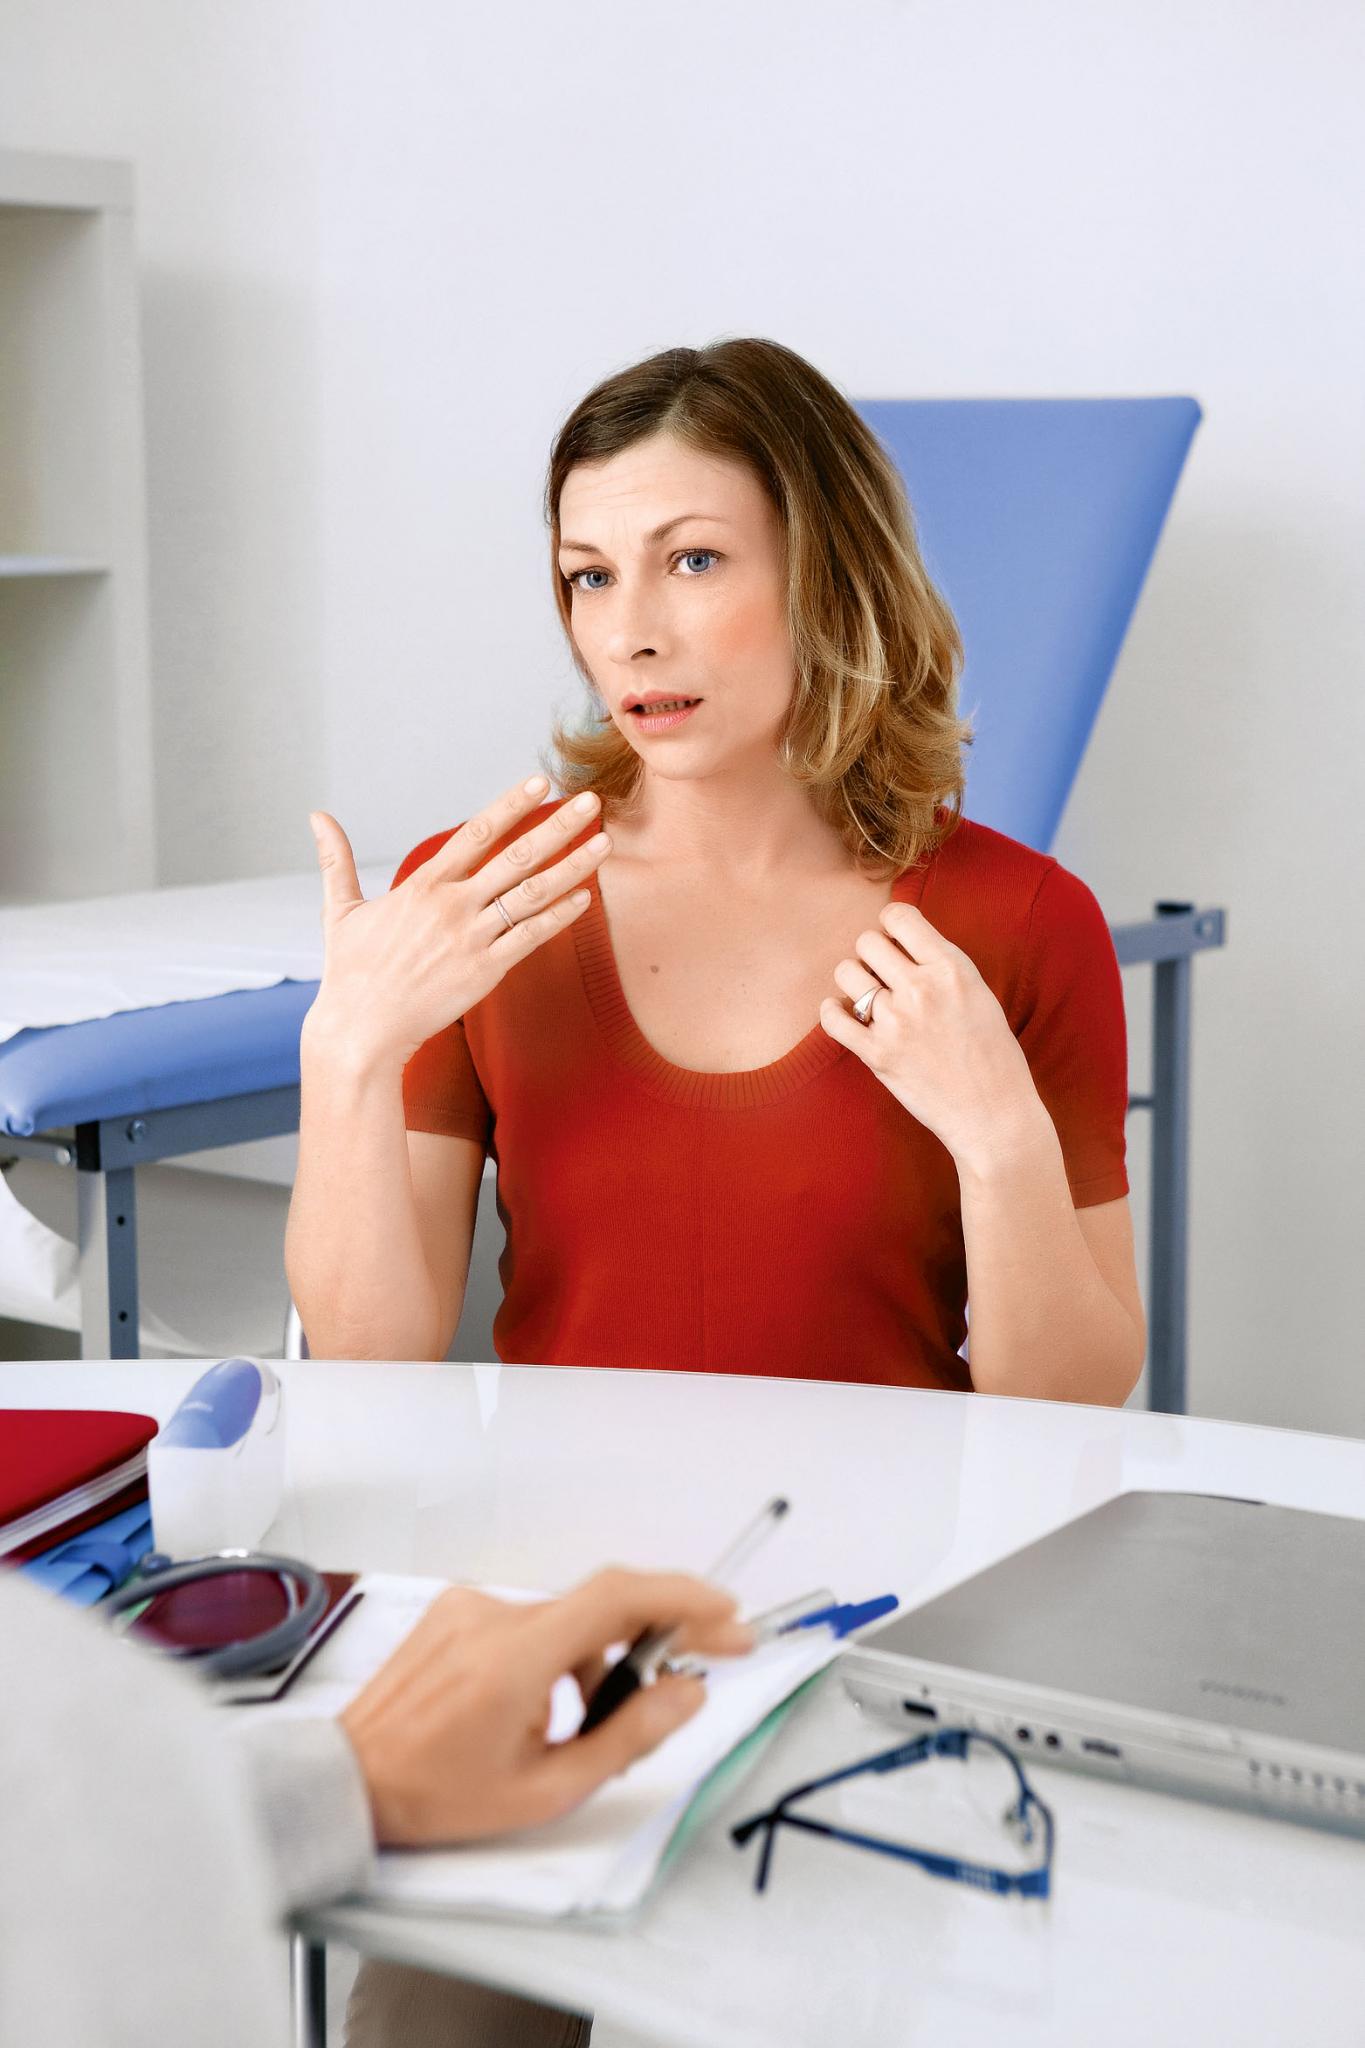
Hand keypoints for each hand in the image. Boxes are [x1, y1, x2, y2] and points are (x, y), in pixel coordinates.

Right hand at [304, 776, 610, 1067]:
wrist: (361, 1031)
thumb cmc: (350, 972)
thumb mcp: (339, 910)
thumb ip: (337, 860)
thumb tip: (316, 817)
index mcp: (422, 886)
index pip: (475, 833)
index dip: (510, 805)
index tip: (539, 782)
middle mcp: (452, 906)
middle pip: (516, 856)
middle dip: (558, 826)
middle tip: (592, 801)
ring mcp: (472, 939)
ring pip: (532, 894)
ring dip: (572, 867)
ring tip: (604, 843)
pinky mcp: (485, 972)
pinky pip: (531, 938)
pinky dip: (559, 917)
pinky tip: (585, 897)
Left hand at [339, 1569, 754, 1846]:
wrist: (350, 1780)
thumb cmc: (437, 1796)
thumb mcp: (546, 1790)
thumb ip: (628, 1738)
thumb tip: (688, 1694)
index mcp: (516, 1657)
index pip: (618, 1597)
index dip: (682, 1598)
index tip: (726, 1615)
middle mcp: (494, 1615)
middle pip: (600, 1607)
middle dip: (653, 1637)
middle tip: (695, 1668)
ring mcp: (471, 1607)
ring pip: (566, 1621)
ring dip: (595, 1661)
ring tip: (587, 1725)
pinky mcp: (456, 1610)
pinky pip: (530, 1622)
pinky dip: (554, 1656)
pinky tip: (542, 1707)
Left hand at [818, 901, 1041, 1171]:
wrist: (994, 1115)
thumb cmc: (994, 1056)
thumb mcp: (979, 994)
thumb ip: (942, 966)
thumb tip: (904, 943)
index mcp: (952, 968)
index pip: (899, 916)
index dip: (893, 924)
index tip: (897, 941)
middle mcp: (921, 989)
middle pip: (867, 941)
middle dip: (872, 954)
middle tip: (884, 974)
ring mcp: (895, 1022)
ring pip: (846, 973)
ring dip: (854, 982)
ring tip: (869, 998)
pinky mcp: (877, 1055)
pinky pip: (832, 1018)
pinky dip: (833, 1013)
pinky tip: (845, 1015)